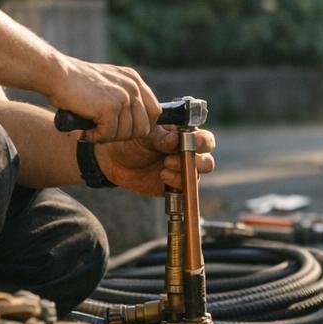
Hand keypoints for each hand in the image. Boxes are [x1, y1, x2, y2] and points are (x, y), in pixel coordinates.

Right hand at [48, 60, 160, 142]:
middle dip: (123, 136)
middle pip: (144, 127)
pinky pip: (109, 135)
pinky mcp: (110, 107)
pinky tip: (85, 130)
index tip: (123, 131)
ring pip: (126, 134)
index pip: (155, 112)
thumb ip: (123, 97)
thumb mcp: (108, 84)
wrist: (57, 73)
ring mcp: (123, 96)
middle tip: (104, 132)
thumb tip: (135, 123)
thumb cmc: (76, 83)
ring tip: (91, 129)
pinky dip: (96, 137)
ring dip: (107, 137)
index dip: (141, 126)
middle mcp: (133, 87)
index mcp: (134, 80)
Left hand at [95, 128, 216, 197]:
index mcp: (186, 137)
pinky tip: (162, 175)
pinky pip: (183, 189)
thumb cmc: (133, 140)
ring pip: (196, 176)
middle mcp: (188, 155)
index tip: (192, 141)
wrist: (115, 159)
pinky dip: (176, 182)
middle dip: (195, 161)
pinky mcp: (173, 187)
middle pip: (207, 161)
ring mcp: (182, 172)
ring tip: (164, 165)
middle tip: (172, 157)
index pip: (205, 140)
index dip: (202, 142)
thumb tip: (177, 139)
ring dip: (183, 171)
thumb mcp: (146, 135)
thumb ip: (162, 137)